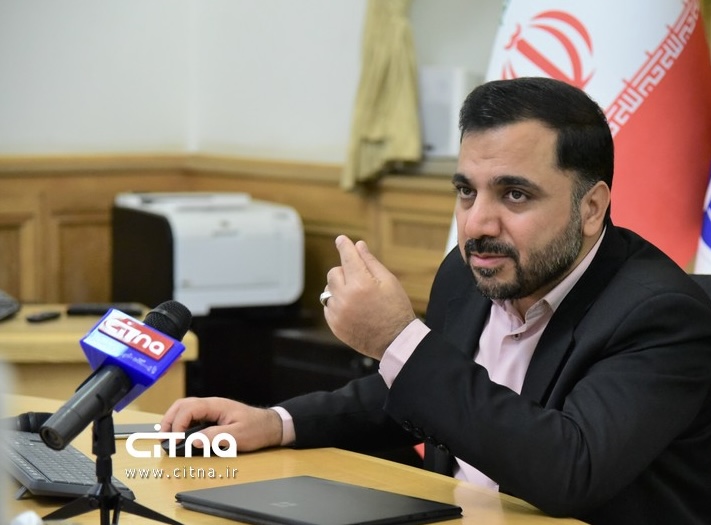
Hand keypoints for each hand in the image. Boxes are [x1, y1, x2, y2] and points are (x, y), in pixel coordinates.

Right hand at [160, 397, 282, 451]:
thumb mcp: (238, 436)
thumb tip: (195, 442)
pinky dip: (181, 423)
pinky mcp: (212, 416)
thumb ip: (216, 437)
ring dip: (173, 421)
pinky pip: (192, 416)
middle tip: (162, 438)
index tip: (176, 440)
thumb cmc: (257, 428)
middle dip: (169, 420)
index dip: (178, 424)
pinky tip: (178, 434)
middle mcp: (211, 404)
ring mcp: (211, 409)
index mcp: (216, 405)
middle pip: (182, 405)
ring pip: (185, 409)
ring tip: (167, 437)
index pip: (189, 409)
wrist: (270, 425)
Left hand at [323, 235, 416, 359]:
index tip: (341, 240)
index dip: (344, 246)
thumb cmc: (396, 309)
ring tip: (357, 298)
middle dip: (344, 272)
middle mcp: (345, 298)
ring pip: (329, 290)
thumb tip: (358, 245)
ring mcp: (338, 313)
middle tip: (360, 280)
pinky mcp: (334, 325)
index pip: (347, 257)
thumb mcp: (389, 282)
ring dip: (339, 289)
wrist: (395, 341)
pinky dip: (337, 304)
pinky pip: (328, 306)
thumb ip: (370, 262)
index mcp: (361, 284)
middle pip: (333, 273)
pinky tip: (353, 310)